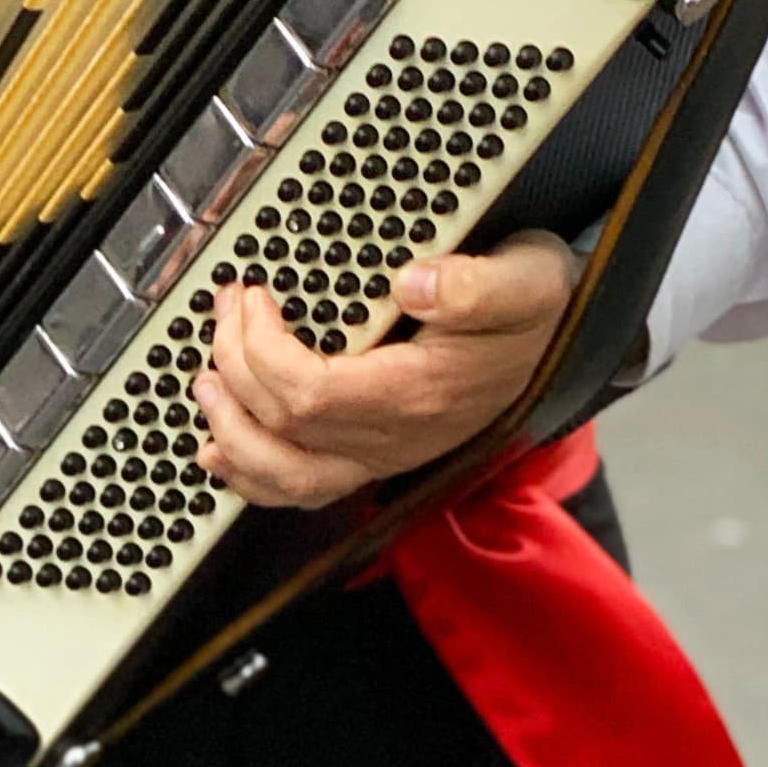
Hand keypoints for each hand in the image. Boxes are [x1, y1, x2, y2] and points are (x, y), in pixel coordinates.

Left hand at [192, 236, 575, 507]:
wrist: (561, 338)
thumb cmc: (534, 307)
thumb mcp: (526, 278)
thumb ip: (476, 284)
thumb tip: (414, 283)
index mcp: (419, 393)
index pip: (309, 392)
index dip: (261, 349)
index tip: (253, 296)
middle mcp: (397, 436)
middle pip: (284, 426)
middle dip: (235, 366)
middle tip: (226, 308)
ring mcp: (385, 454)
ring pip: (285, 475)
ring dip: (231, 431)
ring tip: (206, 381)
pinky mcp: (377, 455)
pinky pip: (302, 488)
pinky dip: (251, 476)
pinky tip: (220, 452)